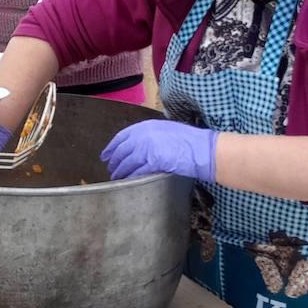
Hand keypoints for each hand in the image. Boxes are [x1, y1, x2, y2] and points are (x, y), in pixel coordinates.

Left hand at [101, 119, 216, 181]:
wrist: (202, 149)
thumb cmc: (189, 141)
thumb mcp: (167, 131)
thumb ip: (151, 136)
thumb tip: (139, 146)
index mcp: (147, 126)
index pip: (122, 137)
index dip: (111, 147)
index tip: (105, 155)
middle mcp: (145, 135)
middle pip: (122, 150)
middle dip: (114, 161)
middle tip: (110, 169)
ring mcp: (149, 148)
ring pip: (127, 162)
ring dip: (120, 171)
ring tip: (117, 178)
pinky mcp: (154, 161)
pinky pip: (137, 171)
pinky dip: (131, 177)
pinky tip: (128, 181)